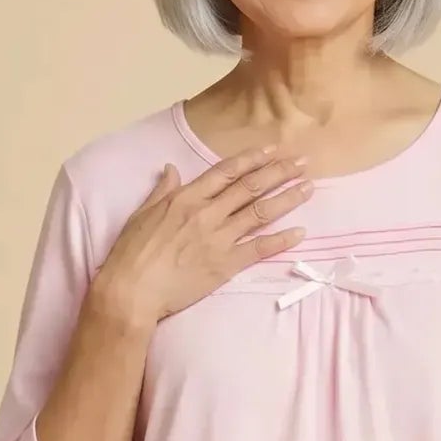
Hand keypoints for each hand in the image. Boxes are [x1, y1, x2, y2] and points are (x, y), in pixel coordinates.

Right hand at [89, 146, 312, 328]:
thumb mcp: (142, 213)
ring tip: (309, 187)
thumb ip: (162, 190)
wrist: (132, 290)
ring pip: (260, 212)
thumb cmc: (131, 253)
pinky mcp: (225, 265)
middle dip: (279, 172)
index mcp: (187, 197)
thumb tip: (171, 169)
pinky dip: (281, 240)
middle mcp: (207, 213)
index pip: (226, 172)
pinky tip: (300, 232)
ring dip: (287, 198)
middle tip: (302, 162)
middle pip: (251, 187)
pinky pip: (259, 248)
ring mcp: (218, 238)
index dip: (252, 159)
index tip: (272, 150)